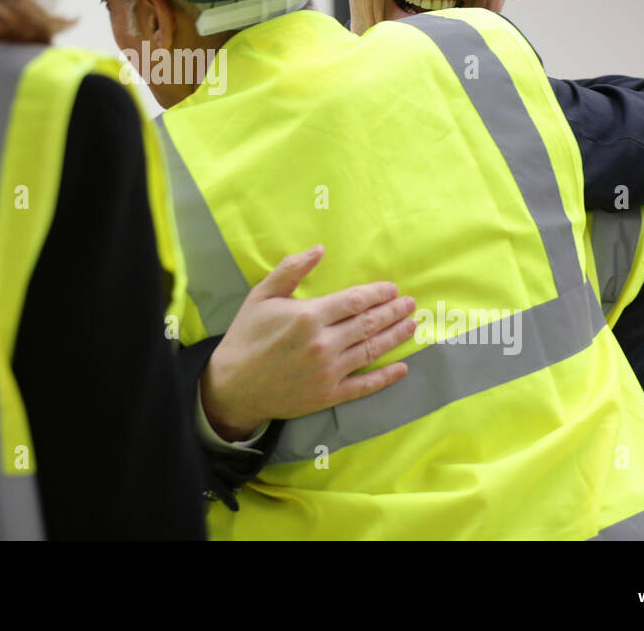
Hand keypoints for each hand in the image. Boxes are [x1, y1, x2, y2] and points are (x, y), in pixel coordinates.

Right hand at [199, 245, 415, 440]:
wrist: (232, 386)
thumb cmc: (246, 336)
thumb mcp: (261, 295)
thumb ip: (291, 269)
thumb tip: (319, 248)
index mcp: (308, 316)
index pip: (355, 301)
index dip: (378, 294)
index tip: (393, 289)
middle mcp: (323, 344)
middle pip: (368, 324)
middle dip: (393, 312)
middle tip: (410, 304)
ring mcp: (328, 372)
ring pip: (371, 351)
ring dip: (395, 337)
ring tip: (411, 326)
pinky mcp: (328, 395)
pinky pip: (364, 385)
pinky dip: (386, 377)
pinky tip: (402, 368)